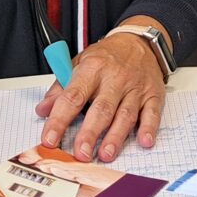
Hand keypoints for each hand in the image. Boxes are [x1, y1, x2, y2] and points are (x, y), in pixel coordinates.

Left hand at [36, 27, 167, 161]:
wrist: (138, 41)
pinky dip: (149, 128)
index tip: (50, 139)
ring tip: (106, 155)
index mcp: (92, 69)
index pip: (72, 97)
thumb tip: (43, 110)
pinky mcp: (153, 94)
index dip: (60, 120)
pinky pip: (152, 112)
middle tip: (81, 154)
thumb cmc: (107, 57)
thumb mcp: (79, 63)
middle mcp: (114, 79)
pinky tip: (144, 141)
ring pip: (125, 114)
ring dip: (116, 136)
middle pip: (101, 109)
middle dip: (90, 133)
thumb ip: (60, 88)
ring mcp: (135, 87)